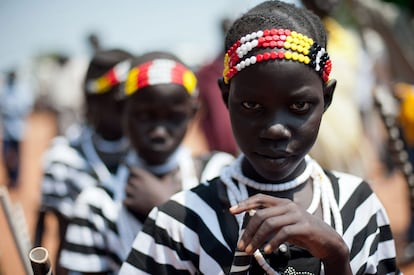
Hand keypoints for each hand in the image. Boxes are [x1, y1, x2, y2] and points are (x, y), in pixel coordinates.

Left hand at [123, 166, 181, 216]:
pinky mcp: (133, 203)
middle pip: (130, 180)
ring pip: (126, 188)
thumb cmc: (166, 196)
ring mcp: (135, 194)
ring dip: (128, 190)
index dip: (134, 171)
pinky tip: (129, 202)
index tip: (135, 173)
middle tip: (135, 185)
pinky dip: (126, 201)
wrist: (164, 209)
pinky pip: (124, 200)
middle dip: (132, 182)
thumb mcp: (167, 185)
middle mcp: (139, 184)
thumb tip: (170, 174)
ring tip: (132, 192)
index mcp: (146, 178)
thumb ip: (167, 178)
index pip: (134, 170)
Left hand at [229, 194, 351, 273]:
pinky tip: (266, 251)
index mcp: (282, 203)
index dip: (244, 203)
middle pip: (261, 214)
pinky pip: (283, 233)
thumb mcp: (284, 225)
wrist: (329, 242)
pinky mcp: (304, 226)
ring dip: (256, 239)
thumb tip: (250, 227)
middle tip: (241, 246)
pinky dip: (272, 242)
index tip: (231, 211)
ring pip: (269, 223)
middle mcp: (289, 206)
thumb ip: (270, 221)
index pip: (260, 198)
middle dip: (248, 231)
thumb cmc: (303, 234)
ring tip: (250, 251)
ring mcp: (297, 215)